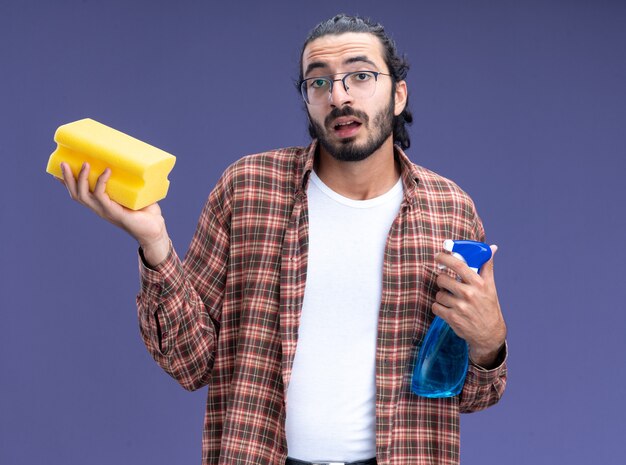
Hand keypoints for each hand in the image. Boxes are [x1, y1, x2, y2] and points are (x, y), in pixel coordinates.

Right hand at [59, 162, 169, 265]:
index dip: (67, 182)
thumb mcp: (134, 194)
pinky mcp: (114, 212)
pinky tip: (106, 171)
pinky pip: (102, 196)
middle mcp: (100, 208)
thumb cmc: (146, 212)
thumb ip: (130, 181)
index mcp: (101, 204)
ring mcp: (106, 211)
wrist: (155, 230)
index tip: (59, 167)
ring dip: (81, 179)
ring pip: (84, 196)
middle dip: (67, 178)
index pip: (79, 193)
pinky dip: (101, 183)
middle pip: (76, 194)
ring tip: (84, 163)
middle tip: (63, 162)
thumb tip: (133, 159)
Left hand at [433, 245, 505, 367]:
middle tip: (447, 284)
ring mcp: (460, 307)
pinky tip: (447, 308)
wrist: (489, 333)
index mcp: (479, 284)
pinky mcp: (452, 318)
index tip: (438, 255)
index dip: (445, 258)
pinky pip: (436, 306)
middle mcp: (469, 294)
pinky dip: (439, 307)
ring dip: (442, 295)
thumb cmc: (488, 306)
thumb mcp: (490, 286)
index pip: (458, 265)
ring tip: (451, 299)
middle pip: (443, 279)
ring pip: (438, 293)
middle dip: (442, 280)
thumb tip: (492, 247)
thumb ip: (487, 266)